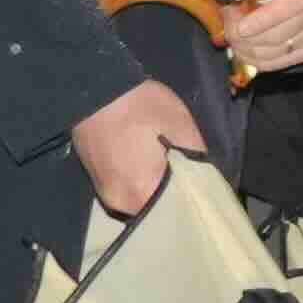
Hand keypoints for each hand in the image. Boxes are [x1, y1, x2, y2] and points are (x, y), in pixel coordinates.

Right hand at [72, 79, 207, 219]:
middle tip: (193, 182)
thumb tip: (204, 180)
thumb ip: (197, 162)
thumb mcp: (182, 128)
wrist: (96, 87)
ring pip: (141, 202)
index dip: (194, 205)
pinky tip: (152, 168)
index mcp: (141, 195)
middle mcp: (119, 204)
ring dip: (157, 191)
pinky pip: (128, 191)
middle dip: (175, 199)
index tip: (207, 196)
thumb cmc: (141, 106)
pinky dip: (142, 183)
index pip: (177, 215)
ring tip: (173, 174)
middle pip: (157, 212)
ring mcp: (105, 194)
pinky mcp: (98, 180)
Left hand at [209, 0, 302, 76]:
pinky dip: (258, 61)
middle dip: (247, 37)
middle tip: (226, 29)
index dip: (266, 18)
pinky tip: (244, 50)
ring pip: (280, 50)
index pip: (295, 1)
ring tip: (232, 37)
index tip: (240, 27)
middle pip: (283, 31)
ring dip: (249, 49)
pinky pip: (282, 62)